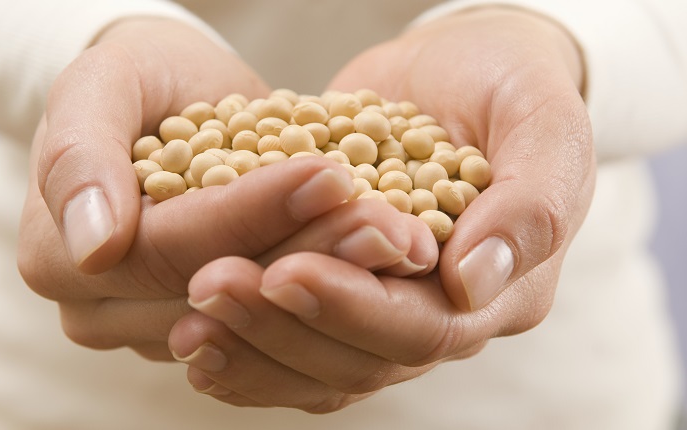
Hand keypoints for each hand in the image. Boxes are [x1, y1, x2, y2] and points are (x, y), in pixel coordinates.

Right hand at [18, 17, 438, 359]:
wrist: (168, 100)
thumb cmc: (136, 82)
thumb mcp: (99, 87)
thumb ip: (77, 155)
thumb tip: (93, 247)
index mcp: (61, 259)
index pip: (167, 251)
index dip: (250, 217)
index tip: (327, 174)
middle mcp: (104, 313)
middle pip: (219, 296)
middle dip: (310, 254)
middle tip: (390, 222)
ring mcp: (158, 329)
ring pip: (258, 319)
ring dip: (336, 279)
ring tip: (400, 239)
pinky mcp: (213, 328)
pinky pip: (276, 328)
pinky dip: (334, 297)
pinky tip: (385, 269)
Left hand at [169, 6, 595, 410]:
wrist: (469, 71)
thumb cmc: (514, 87)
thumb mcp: (544, 124)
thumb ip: (531, 204)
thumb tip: (472, 282)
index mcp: (500, 291)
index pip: (423, 327)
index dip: (352, 307)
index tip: (285, 272)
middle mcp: (443, 315)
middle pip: (359, 358)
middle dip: (282, 327)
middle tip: (211, 287)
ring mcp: (389, 307)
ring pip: (319, 364)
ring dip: (252, 346)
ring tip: (187, 323)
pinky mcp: (344, 287)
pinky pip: (296, 340)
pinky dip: (248, 347)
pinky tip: (195, 340)